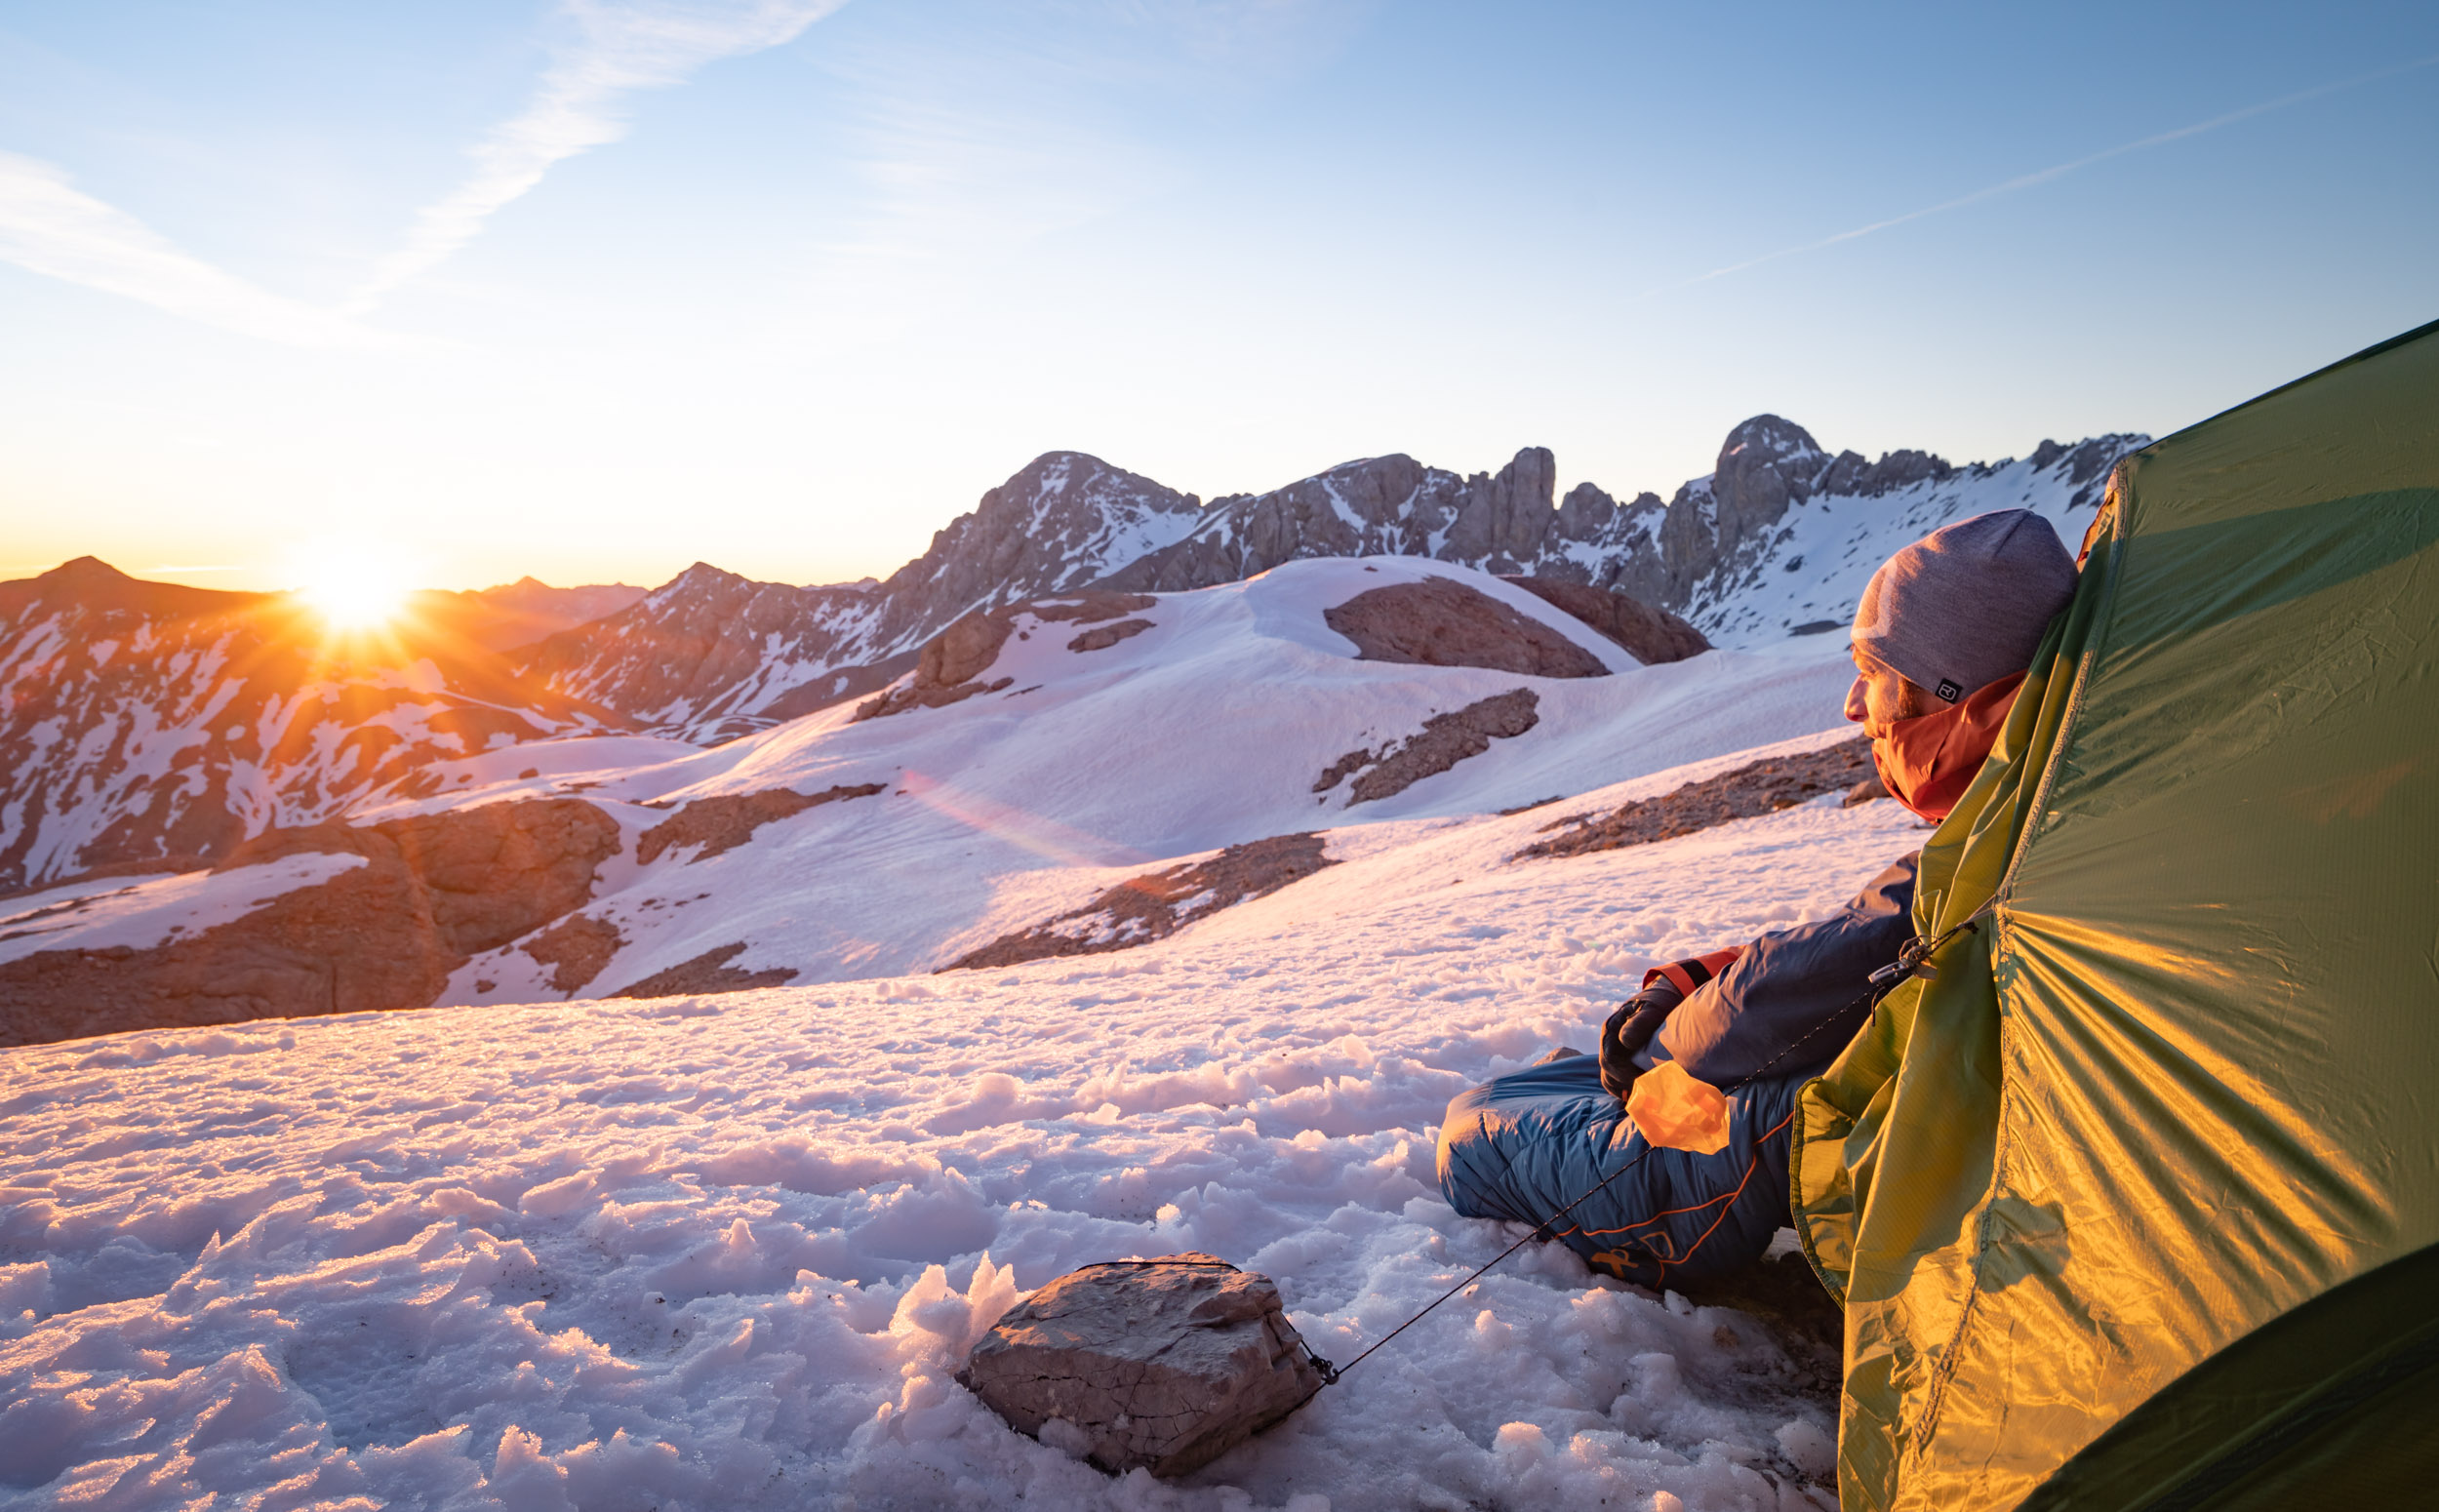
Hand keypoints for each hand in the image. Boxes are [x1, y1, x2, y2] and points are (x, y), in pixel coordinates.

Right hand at [1599, 980, 1684, 1097]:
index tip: (1646, 1080)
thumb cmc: (1660, 1002)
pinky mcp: (1626, 1061)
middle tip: (1651, 1092)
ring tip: (1649, 1095)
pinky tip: (1648, 1094)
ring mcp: (1616, 1053)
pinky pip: (1620, 1082)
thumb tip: (1625, 1041)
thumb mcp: (1652, 1009)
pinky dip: (1631, 1090)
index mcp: (1611, 1029)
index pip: (1609, 1060)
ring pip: (1611, 1081)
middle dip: (1628, 1086)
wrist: (1667, 998)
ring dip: (1627, 1091)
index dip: (1625, 1074)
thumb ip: (1640, 1022)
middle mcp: (1609, 1043)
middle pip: (1608, 1074)